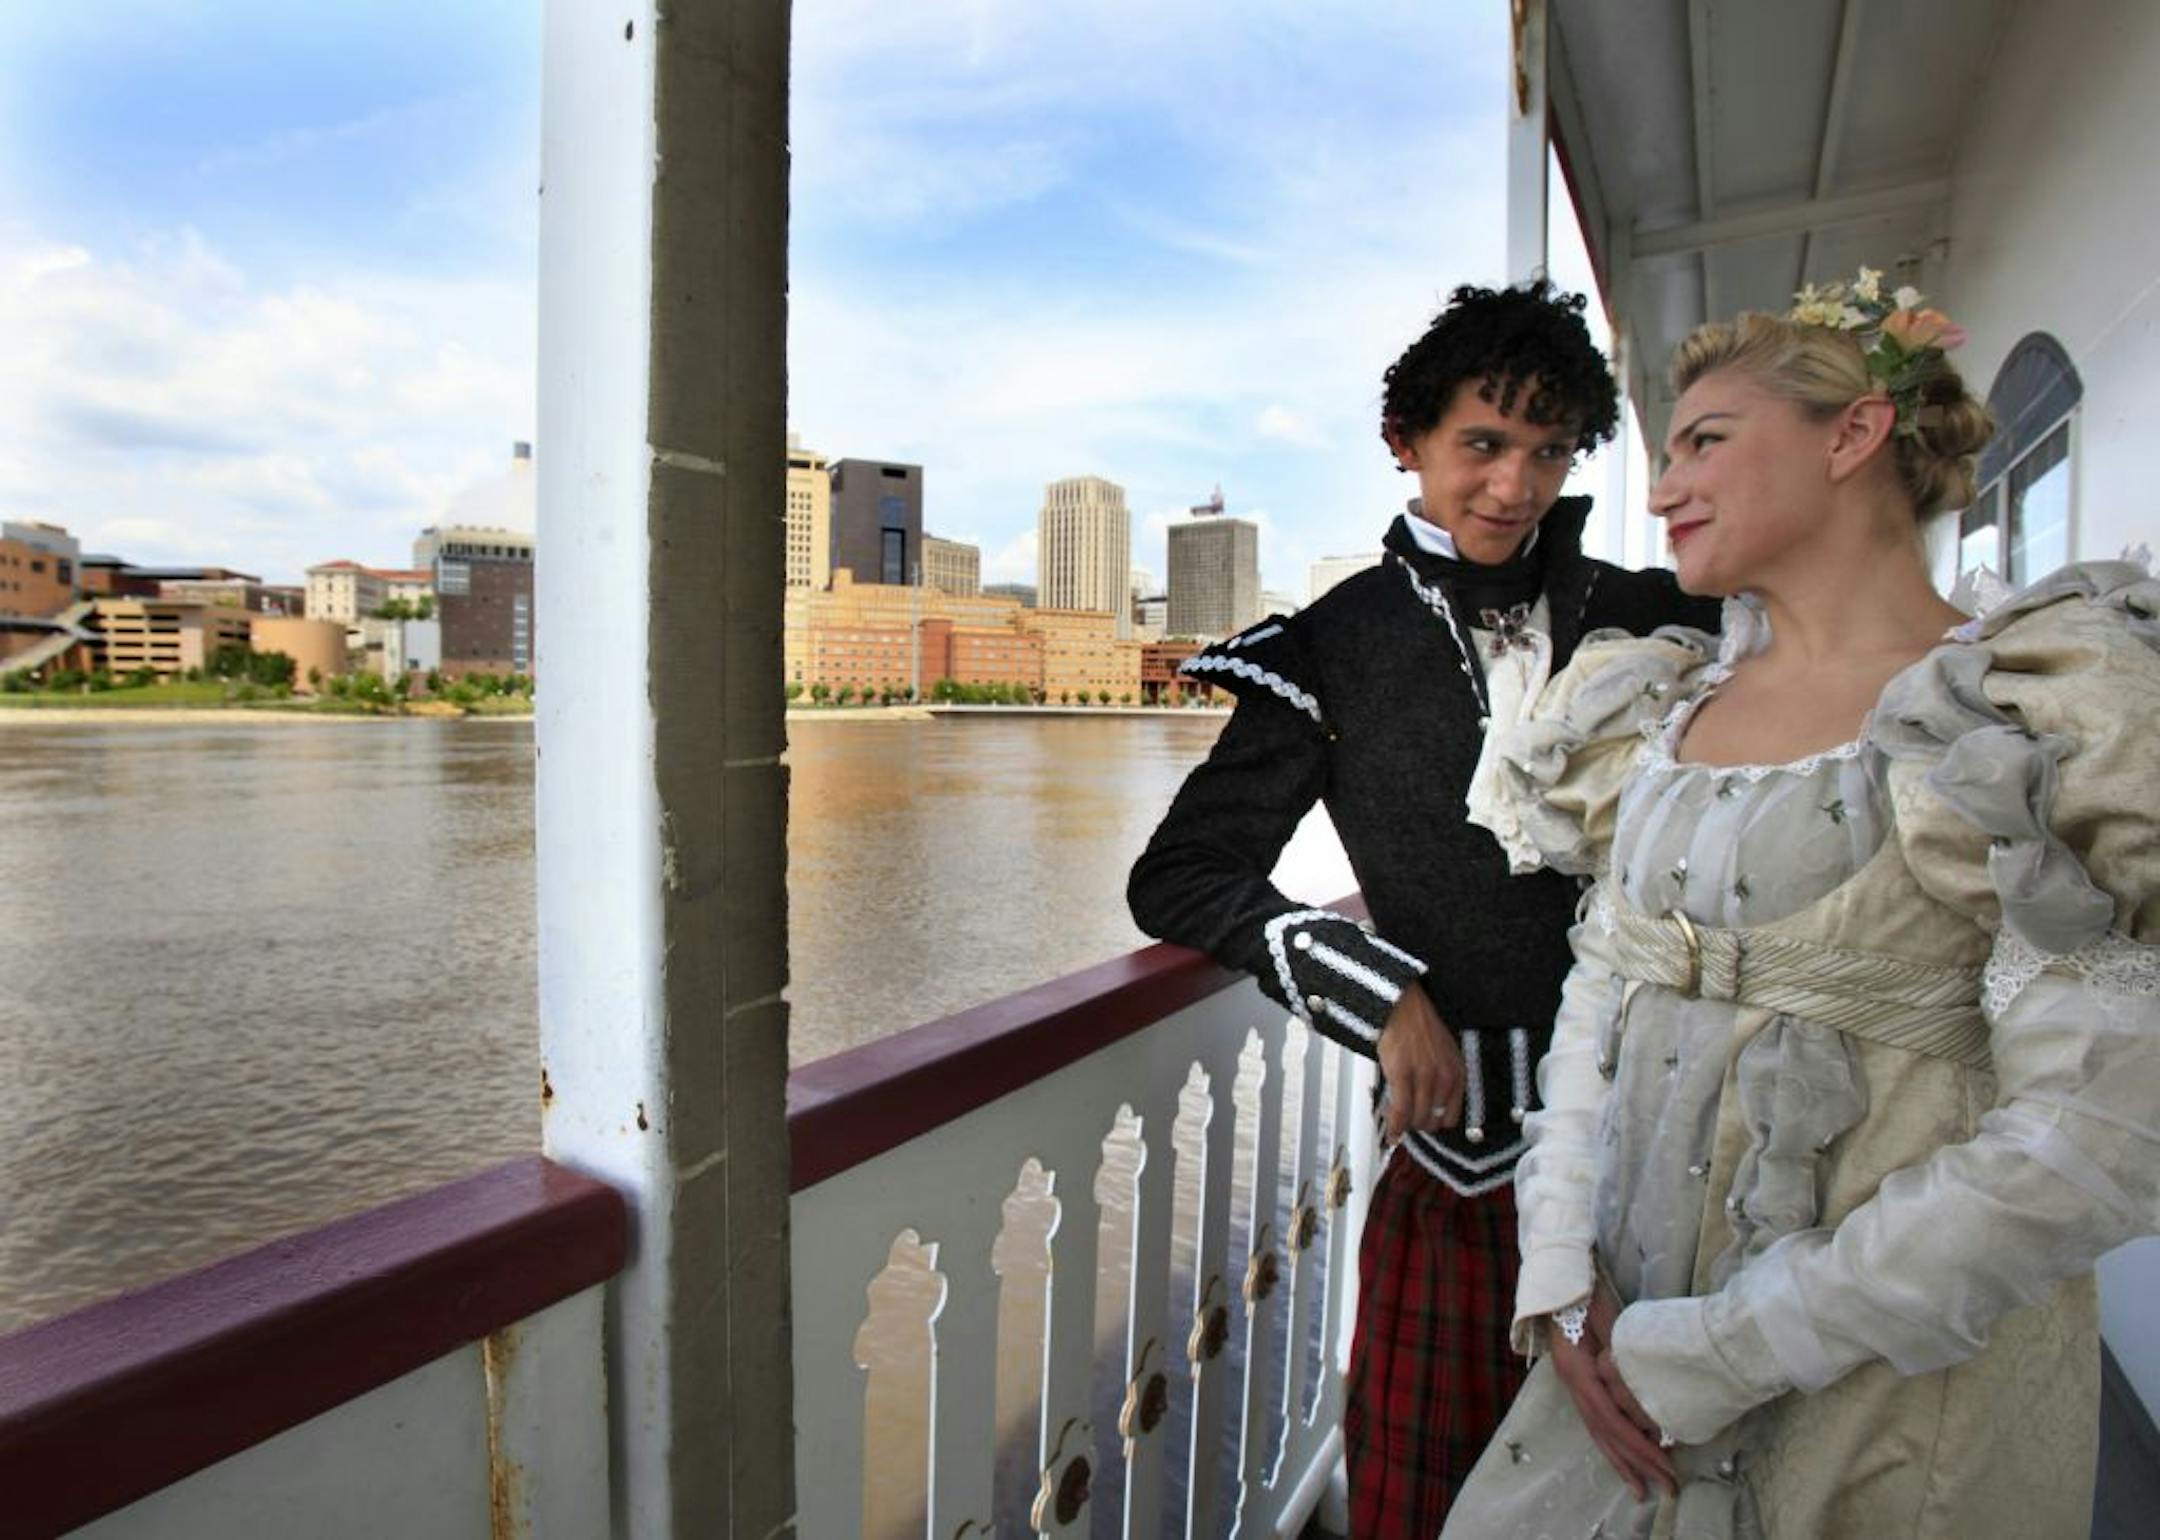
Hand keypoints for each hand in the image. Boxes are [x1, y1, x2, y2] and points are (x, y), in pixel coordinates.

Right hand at [1376, 983, 1464, 1141]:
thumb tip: (1429, 1105)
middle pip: (1433, 1120)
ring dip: (1405, 1126)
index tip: (1425, 1124)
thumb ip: (1441, 1078)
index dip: (1436, 1123)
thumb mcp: (1443, 1052)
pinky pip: (1400, 1110)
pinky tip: (1391, 1131)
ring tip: (1396, 1123)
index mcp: (1457, 1072)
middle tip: (1407, 1122)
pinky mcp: (1403, 1074)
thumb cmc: (1419, 1025)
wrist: (1401, 1005)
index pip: (1452, 1116)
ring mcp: (1424, 1077)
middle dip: (1419, 1125)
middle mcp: (1444, 1077)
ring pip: (1416, 1118)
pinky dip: (1395, 1125)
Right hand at [1549, 1284, 1676, 1501]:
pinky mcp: (1578, 1382)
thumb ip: (1620, 1351)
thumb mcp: (1607, 1316)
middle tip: (1666, 1488)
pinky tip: (1622, 1458)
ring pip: (1597, 1432)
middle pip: (1605, 1433)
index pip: (1611, 1419)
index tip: (1666, 1465)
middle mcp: (1573, 1383)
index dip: (1639, 1446)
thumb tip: (1643, 1387)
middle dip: (1636, 1464)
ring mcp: (1572, 1384)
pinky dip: (1611, 1443)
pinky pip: (1595, 1421)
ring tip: (1641, 1491)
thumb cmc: (1584, 1291)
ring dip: (1621, 1462)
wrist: (1557, 1276)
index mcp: (1578, 1371)